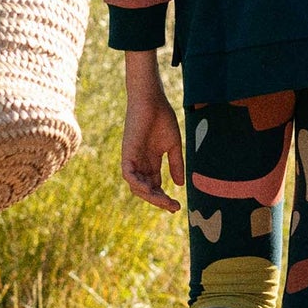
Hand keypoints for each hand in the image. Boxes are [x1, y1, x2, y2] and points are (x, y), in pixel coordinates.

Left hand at [122, 84, 184, 213]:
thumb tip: (180, 185)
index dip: (164, 198)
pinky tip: (150, 189)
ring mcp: (132, 159)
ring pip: (136, 186)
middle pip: (146, 190)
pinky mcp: (127, 153)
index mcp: (151, 162)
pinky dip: (138, 184)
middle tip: (173, 207)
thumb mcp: (173, 145)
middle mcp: (140, 163)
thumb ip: (175, 164)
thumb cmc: (162, 118)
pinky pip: (129, 175)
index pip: (155, 186)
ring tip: (164, 200)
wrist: (152, 100)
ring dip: (150, 196)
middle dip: (159, 200)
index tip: (177, 207)